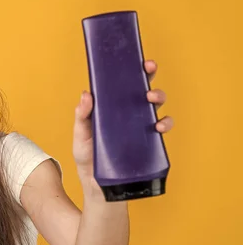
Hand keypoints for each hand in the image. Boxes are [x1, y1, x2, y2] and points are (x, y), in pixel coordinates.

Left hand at [72, 59, 174, 179]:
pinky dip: (165, 122)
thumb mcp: (80, 136)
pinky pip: (162, 127)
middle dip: (148, 76)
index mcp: (111, 107)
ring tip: (150, 99)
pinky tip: (158, 125)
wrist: (98, 185)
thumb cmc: (88, 158)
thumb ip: (82, 116)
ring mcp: (139, 126)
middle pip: (142, 89)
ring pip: (155, 105)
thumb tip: (86, 94)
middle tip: (147, 71)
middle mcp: (127, 114)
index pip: (123, 84)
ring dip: (158, 96)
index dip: (132, 70)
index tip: (137, 59)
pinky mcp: (148, 141)